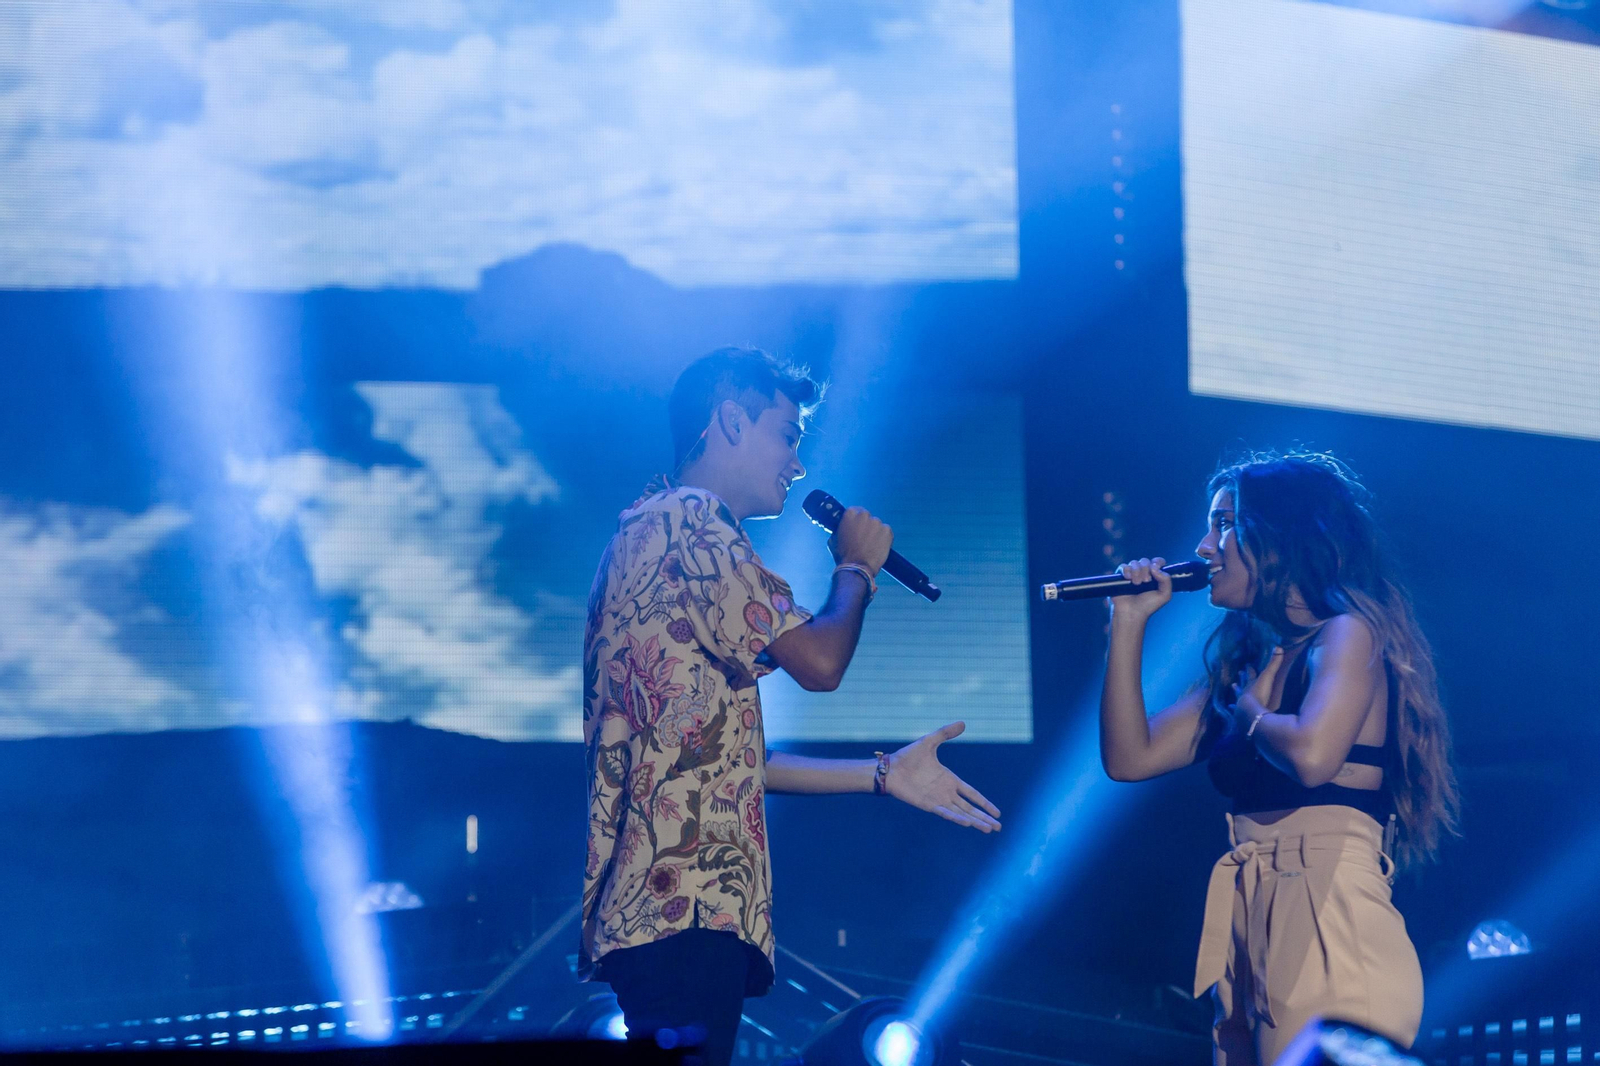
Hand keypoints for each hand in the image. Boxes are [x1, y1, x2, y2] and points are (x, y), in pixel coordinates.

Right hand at [829, 506, 892, 574]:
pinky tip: (878, 547)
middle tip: (864, 538)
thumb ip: (840, 529)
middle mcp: (864, 515)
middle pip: (867, 517)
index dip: (856, 521)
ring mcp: (877, 522)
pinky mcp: (887, 530)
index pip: (855, 511)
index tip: (857, 527)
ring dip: (875, 532)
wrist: (857, 568)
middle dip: (866, 526)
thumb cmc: (844, 556)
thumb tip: (842, 528)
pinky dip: (884, 538)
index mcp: (849, 514)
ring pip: (877, 525)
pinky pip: (886, 531)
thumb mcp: (834, 539)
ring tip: (871, 545)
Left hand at [885, 722, 1001, 832]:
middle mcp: (946, 792)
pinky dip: (957, 818)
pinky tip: (968, 823)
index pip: (972, 794)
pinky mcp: (928, 805)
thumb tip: (963, 723)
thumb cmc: (908, 756)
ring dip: (975, 821)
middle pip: (970, 808)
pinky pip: (946, 813)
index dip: (984, 803)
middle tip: (998, 827)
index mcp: (949, 780)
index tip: (997, 812)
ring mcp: (938, 800)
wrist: (890, 768)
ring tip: (989, 830)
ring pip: (962, 813)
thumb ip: (945, 733)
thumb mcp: (929, 741)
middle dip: (984, 818)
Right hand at [1108, 556, 1172, 623]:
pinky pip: (1123, 566)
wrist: (1132, 613)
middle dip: (1146, 569)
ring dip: (1136, 572)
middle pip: (1145, 561)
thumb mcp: (1164, 595)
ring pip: (1134, 563)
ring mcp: (1131, 575)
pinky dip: (1126, 570)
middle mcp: (1143, 574)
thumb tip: (1155, 567)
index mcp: (1155, 576)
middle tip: (1146, 581)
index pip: (1157, 562)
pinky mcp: (1120, 577)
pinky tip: (1128, 579)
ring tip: (1136, 584)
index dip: (1157, 562)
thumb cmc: (1148, 606)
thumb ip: (1166, 580)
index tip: (1155, 567)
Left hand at [1229, 647, 1284, 732]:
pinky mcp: (1240, 712)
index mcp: (1251, 683)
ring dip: (1236, 690)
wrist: (1249, 710)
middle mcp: (1245, 691)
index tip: (1247, 664)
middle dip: (1242, 677)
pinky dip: (1232, 707)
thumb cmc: (1259, 693)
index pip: (1251, 673)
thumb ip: (1273, 664)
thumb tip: (1278, 646)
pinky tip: (1229, 707)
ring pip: (1238, 694)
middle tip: (1239, 672)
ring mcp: (1241, 701)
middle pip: (1243, 682)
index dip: (1250, 668)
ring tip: (1233, 685)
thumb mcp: (1268, 677)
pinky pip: (1235, 709)